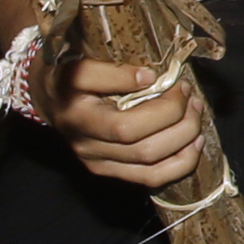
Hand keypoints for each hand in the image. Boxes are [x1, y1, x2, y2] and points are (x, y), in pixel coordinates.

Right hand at [47, 58, 209, 188]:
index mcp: (77, 115)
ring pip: (150, 163)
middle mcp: (86, 143)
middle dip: (177, 119)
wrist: (47, 99)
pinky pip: (150, 178)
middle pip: (140, 143)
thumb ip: (113, 72)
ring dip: (184, 139)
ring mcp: (97, 162)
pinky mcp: (109, 172)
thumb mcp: (80, 65)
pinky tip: (194, 144)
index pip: (123, 123)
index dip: (156, 104)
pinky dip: (180, 164)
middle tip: (189, 95)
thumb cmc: (67, 76)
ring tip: (196, 114)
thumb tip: (150, 78)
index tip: (170, 80)